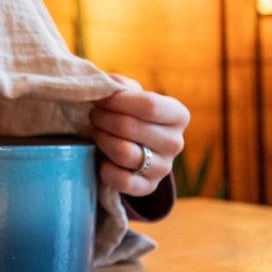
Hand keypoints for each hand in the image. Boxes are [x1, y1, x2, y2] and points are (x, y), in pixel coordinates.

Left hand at [89, 74, 188, 196]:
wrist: (137, 147)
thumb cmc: (131, 114)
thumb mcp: (131, 95)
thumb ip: (121, 86)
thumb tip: (109, 84)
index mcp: (178, 115)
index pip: (148, 105)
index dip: (117, 101)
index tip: (99, 99)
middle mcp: (176, 143)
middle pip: (130, 127)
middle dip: (103, 119)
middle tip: (93, 115)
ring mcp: (164, 168)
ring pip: (124, 153)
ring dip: (102, 140)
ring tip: (97, 133)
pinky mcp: (148, 187)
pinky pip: (122, 180)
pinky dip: (105, 168)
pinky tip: (101, 158)